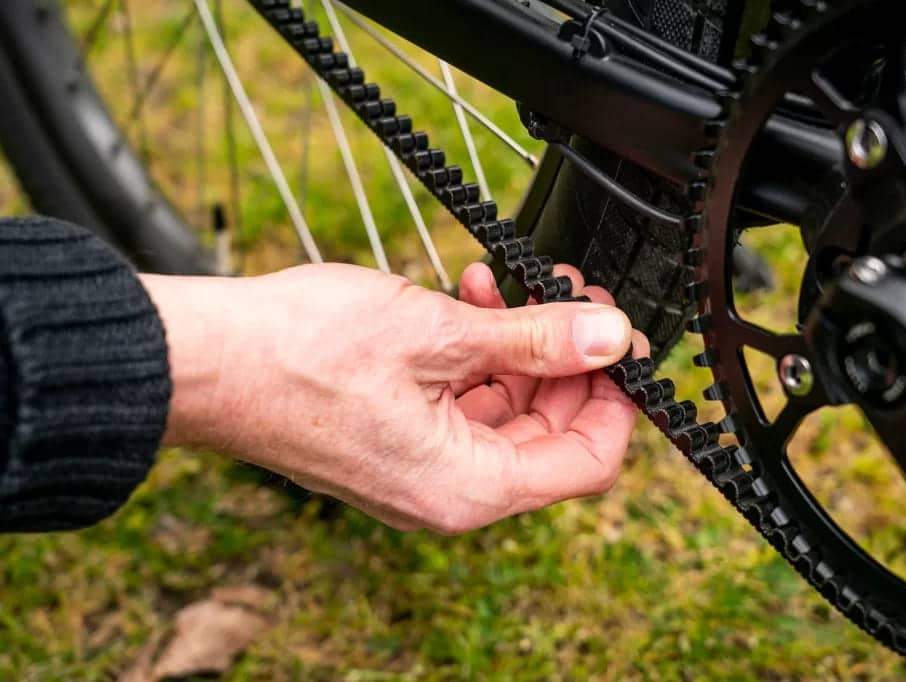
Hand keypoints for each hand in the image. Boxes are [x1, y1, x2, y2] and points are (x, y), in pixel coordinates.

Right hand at [143, 262, 647, 533]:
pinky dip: (473, 354)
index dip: (617, 401)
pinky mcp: (393, 438)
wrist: (205, 360)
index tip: (620, 345)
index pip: (587, 462)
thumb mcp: (439, 334)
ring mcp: (418, 468)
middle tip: (570, 296)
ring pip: (503, 412)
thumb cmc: (299, 354)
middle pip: (548, 434)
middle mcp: (447, 491)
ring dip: (515, 345)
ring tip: (504, 282)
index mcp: (469, 487)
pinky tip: (466, 296)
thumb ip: (535, 339)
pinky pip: (458, 402)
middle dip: (565, 359)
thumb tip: (608, 336)